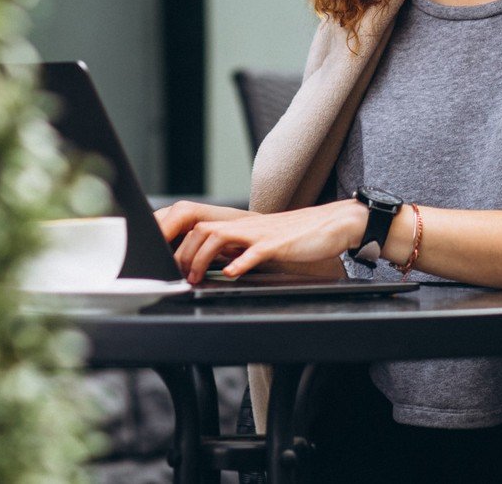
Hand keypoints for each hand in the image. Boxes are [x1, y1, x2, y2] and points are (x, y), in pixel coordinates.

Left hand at [171, 200, 365, 283]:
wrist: (331, 224)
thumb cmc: (297, 238)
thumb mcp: (261, 243)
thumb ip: (239, 250)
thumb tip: (218, 265)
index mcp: (239, 226)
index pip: (198, 227)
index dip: (179, 244)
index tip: (170, 264)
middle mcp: (245, 226)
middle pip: (201, 230)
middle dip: (183, 253)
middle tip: (180, 276)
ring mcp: (259, 234)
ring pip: (218, 236)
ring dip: (201, 258)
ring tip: (196, 277)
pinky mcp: (277, 244)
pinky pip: (254, 251)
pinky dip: (238, 263)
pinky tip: (229, 274)